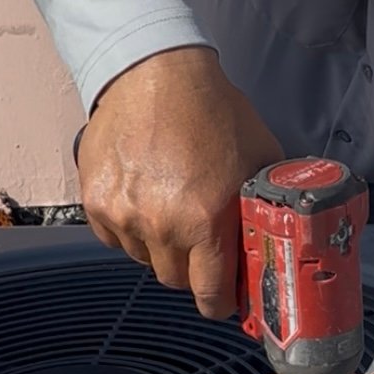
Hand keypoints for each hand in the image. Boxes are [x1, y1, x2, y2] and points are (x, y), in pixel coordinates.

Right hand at [77, 46, 282, 317]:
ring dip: (159, 246)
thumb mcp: (260, 157)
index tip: (224, 295)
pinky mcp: (95, 201)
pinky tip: (145, 196)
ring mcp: (123, 214)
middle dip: (193, 268)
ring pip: (144, 259)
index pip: (210, 295)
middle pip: (175, 280)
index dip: (220, 300)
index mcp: (206, 220)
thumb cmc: (211, 109)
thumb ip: (265, 207)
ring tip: (172, 206)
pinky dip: (129, 227)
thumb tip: (278, 241)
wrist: (157, 73)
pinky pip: (114, 237)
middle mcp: (161, 225)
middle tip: (202, 241)